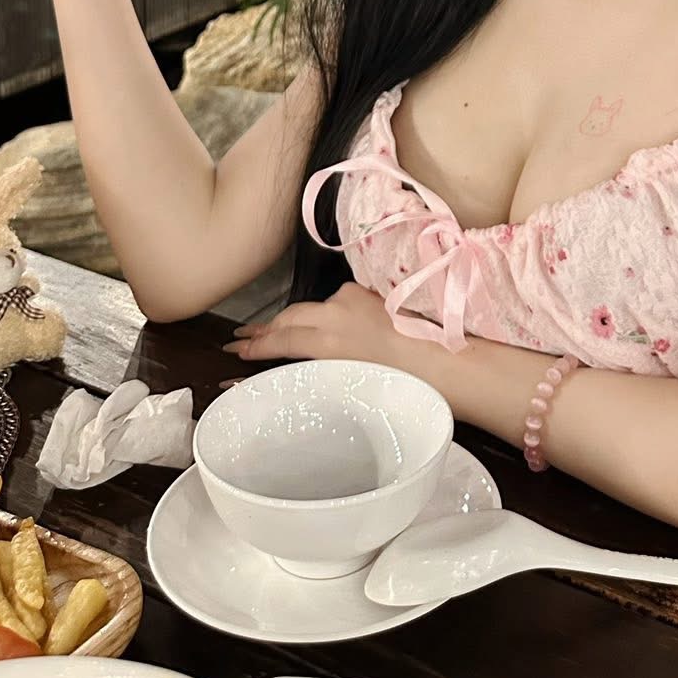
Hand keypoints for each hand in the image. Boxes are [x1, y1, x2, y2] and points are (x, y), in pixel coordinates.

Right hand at [223, 283, 407, 381]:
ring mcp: (352, 300)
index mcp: (329, 343)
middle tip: (241, 336)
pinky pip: (335, 300)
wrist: (442, 358)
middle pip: (289, 317)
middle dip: (263, 327)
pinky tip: (321, 319)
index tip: (235, 349)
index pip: (282, 340)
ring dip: (291, 318)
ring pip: (311, 306)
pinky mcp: (368, 292)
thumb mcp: (351, 384)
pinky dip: (323, 310)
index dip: (256, 346)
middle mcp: (335, 315)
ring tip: (271, 327)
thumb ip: (322, 372)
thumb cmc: (403, 383)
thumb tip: (302, 372)